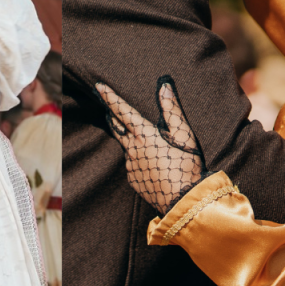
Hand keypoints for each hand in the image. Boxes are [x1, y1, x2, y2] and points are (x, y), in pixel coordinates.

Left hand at [94, 77, 205, 213]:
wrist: (183, 199)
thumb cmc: (186, 164)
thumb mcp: (184, 134)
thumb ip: (172, 109)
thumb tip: (164, 86)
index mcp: (144, 134)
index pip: (122, 110)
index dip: (110, 97)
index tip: (98, 87)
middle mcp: (132, 148)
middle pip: (116, 126)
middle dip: (111, 115)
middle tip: (106, 106)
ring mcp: (130, 164)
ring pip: (126, 146)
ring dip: (130, 140)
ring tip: (142, 139)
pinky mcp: (132, 178)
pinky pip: (133, 164)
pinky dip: (139, 159)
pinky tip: (152, 164)